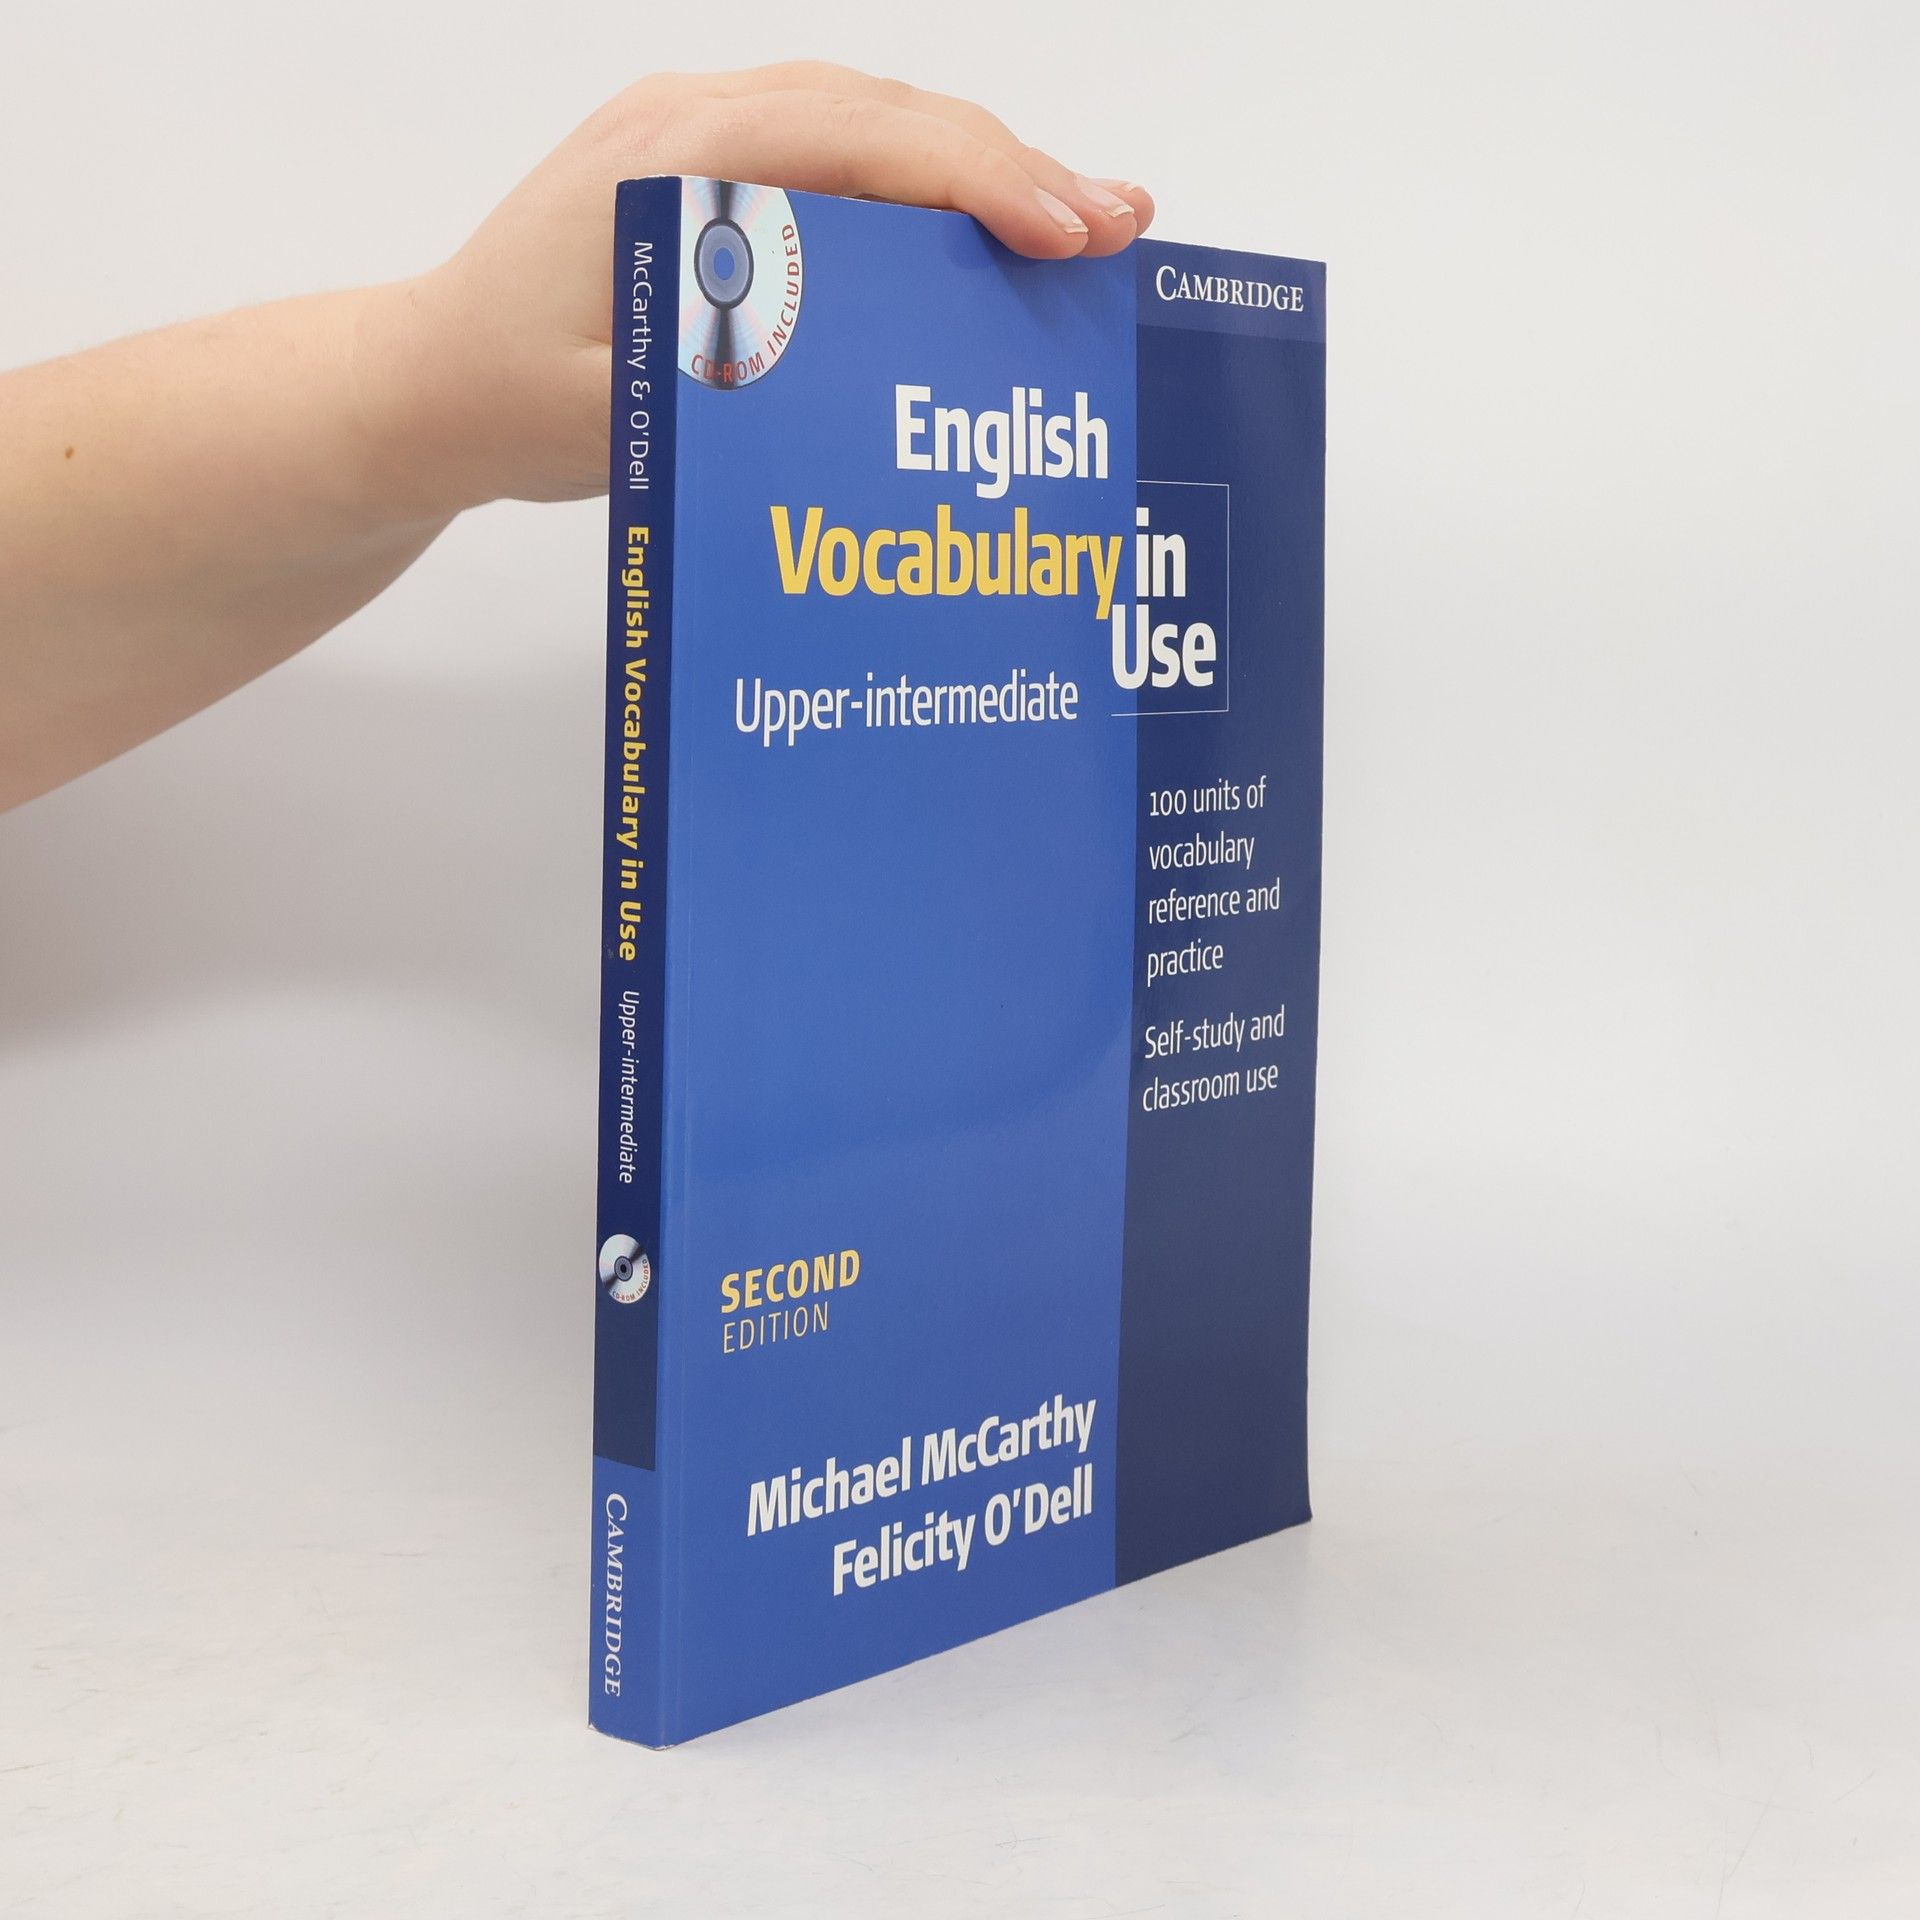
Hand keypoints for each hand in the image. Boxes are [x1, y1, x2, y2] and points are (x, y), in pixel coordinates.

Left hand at [361, 64, 1154, 512]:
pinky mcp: (715, 182)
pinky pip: (843, 164)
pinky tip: (983, 240)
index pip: (862, 140)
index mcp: (674, 160)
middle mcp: (696, 123)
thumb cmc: (504, 397)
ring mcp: (705, 142)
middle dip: (1013, 169)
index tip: (1069, 233)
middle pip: (889, 117)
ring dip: (981, 176)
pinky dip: (924, 196)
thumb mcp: (622, 414)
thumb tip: (875, 368)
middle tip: (1118, 228)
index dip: (980, 180)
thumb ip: (733, 377)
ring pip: (876, 131)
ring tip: (1081, 230)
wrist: (420, 381)